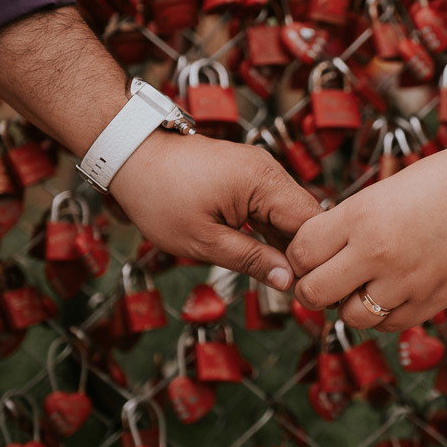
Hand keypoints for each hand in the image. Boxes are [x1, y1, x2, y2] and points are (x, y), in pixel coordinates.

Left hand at [112, 132, 322, 290]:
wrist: (131, 154)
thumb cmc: (158, 195)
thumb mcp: (203, 241)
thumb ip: (251, 260)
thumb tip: (289, 281)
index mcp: (263, 181)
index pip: (312, 223)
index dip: (315, 258)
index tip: (312, 290)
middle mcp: (269, 170)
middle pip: (306, 218)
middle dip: (305, 254)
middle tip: (302, 292)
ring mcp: (260, 171)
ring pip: (291, 215)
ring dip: (289, 245)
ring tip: (287, 281)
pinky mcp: (249, 176)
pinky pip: (273, 207)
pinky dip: (273, 231)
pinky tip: (270, 258)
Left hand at [287, 120, 446, 330]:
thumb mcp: (390, 189)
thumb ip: (357, 221)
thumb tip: (329, 248)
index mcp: (362, 215)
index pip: (301, 251)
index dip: (298, 255)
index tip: (307, 253)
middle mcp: (378, 252)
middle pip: (314, 292)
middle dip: (311, 288)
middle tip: (322, 277)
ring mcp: (407, 282)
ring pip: (350, 317)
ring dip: (348, 305)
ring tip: (360, 286)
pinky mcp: (436, 301)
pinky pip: (390, 325)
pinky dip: (383, 316)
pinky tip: (391, 295)